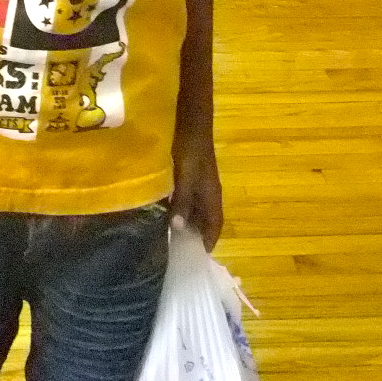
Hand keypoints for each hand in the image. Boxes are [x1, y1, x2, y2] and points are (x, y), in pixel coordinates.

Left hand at [170, 136, 223, 250]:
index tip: (196, 258)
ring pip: (197, 210)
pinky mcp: (192, 175)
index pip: (215, 225)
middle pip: (206, 220)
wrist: (193, 123)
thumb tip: (177, 229)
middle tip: (179, 250)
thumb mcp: (185, 178)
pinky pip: (189, 198)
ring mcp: (202, 184)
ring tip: (171, 235)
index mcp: (212, 196)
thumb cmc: (191, 151)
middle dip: (196, 235)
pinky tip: (166, 211)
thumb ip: (183, 202)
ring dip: (188, 222)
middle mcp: (210, 193)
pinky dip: (181, 208)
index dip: (208, 241)